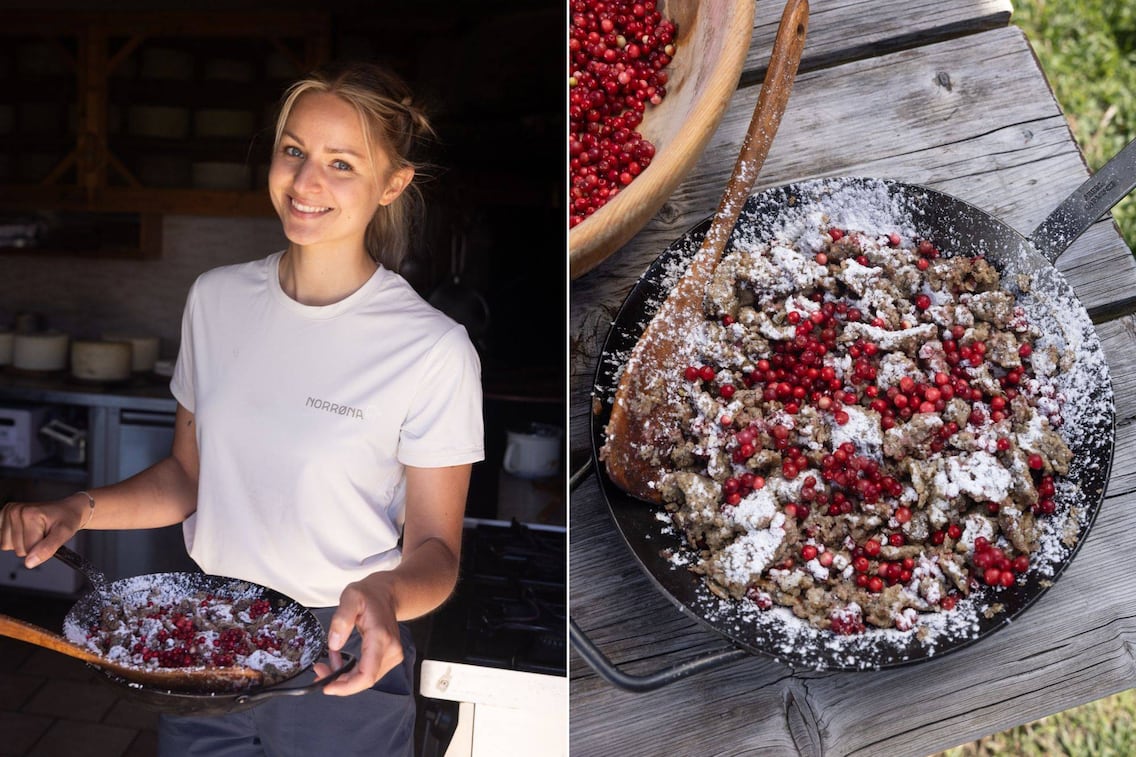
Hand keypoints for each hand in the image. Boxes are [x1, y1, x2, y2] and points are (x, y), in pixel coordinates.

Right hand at [0, 494, 86, 567]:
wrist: (66, 511)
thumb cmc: (65, 520)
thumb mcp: (64, 534)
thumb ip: (47, 549)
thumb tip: (30, 562)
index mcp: (29, 514)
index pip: (27, 549)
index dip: (40, 548)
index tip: (48, 537)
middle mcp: (15, 511)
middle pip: (17, 548)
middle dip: (31, 546)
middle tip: (43, 534)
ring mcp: (8, 513)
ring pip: (7, 546)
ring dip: (22, 543)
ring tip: (35, 531)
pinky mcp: (2, 517)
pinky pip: (2, 540)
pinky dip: (12, 539)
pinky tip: (24, 530)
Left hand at [313, 577, 403, 695]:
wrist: (386, 594)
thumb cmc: (369, 595)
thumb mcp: (350, 597)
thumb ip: (341, 619)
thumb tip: (334, 643)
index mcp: (380, 637)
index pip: (366, 675)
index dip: (346, 687)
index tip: (327, 687)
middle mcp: (390, 649)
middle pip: (364, 680)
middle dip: (340, 681)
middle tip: (320, 669)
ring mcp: (392, 654)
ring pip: (365, 678)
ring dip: (344, 675)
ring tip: (329, 660)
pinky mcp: (389, 657)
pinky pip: (368, 672)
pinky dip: (351, 671)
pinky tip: (340, 660)